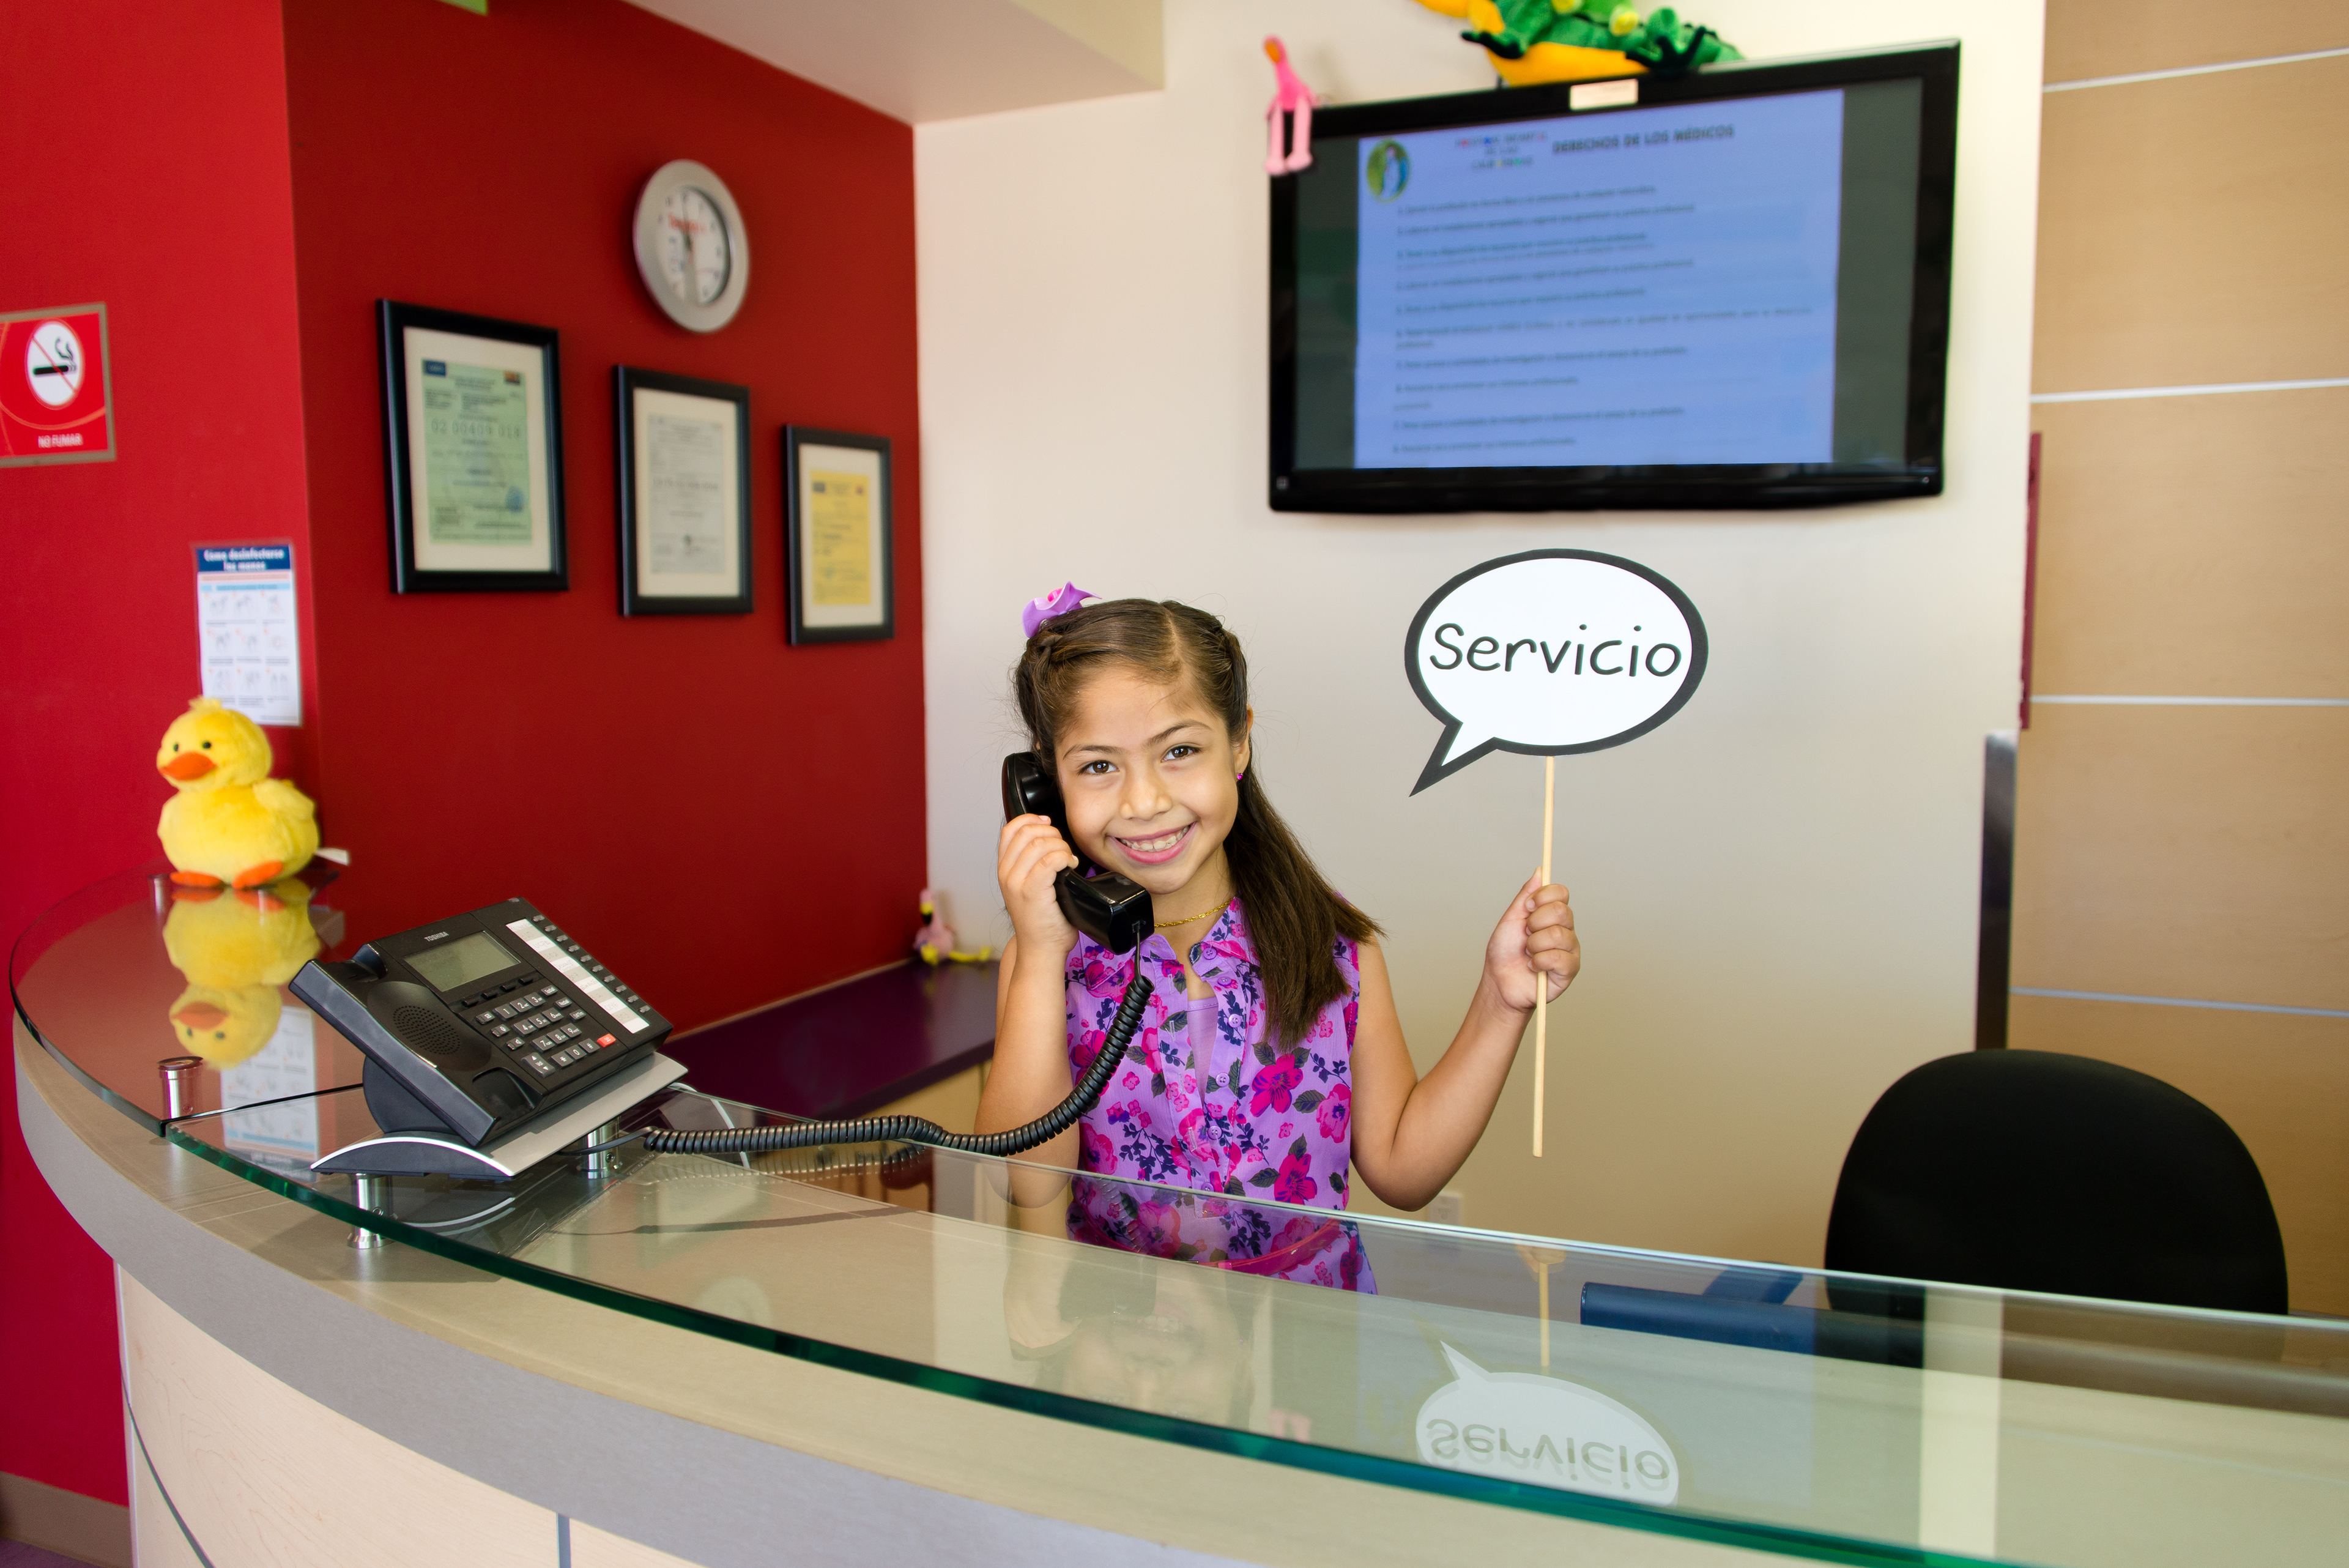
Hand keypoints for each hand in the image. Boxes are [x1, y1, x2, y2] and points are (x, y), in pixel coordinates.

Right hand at [998, 813, 1080, 959]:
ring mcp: (1017, 883)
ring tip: (1068, 859)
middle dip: (1051, 833)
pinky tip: (1070, 865)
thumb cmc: (1042, 918)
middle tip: (1063, 848)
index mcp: (1004, 868)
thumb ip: (1032, 861)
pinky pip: (1049, 860)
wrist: (1040, 948)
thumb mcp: (1029, 884)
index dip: (1031, 820)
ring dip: (1061, 846)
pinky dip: (1064, 857)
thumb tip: (1048, 834)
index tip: (1048, 824)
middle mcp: (1006, 874)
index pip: (1010, 829)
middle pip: (1027, 832)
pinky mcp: (1032, 892)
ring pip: (1039, 843)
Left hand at [1482, 871, 1578, 1012]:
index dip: (1543, 896)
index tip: (1528, 907)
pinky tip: (1534, 967)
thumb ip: (1526, 895)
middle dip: (1535, 922)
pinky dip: (1539, 962)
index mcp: (1552, 914)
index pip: (1561, 892)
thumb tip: (1540, 871)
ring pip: (1558, 935)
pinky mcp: (1570, 969)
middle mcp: (1565, 928)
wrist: (1500, 981)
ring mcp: (1570, 949)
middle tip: (1526, 935)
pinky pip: (1558, 957)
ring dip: (1534, 945)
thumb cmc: (1505, 951)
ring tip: (1528, 954)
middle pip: (1561, 911)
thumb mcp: (1511, 918)